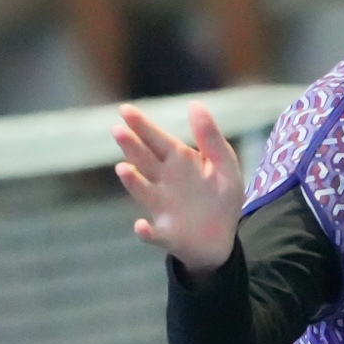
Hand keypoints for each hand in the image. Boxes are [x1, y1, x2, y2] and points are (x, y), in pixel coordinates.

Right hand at [112, 101, 242, 274]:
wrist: (221, 239)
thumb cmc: (220, 198)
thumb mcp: (224, 166)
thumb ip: (211, 139)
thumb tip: (194, 104)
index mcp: (180, 162)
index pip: (158, 140)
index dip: (142, 126)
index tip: (125, 110)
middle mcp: (164, 181)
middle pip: (145, 160)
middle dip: (132, 146)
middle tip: (118, 130)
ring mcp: (161, 207)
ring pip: (143, 191)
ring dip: (133, 182)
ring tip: (123, 169)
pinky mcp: (165, 234)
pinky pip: (152, 233)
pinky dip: (145, 231)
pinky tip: (140, 226)